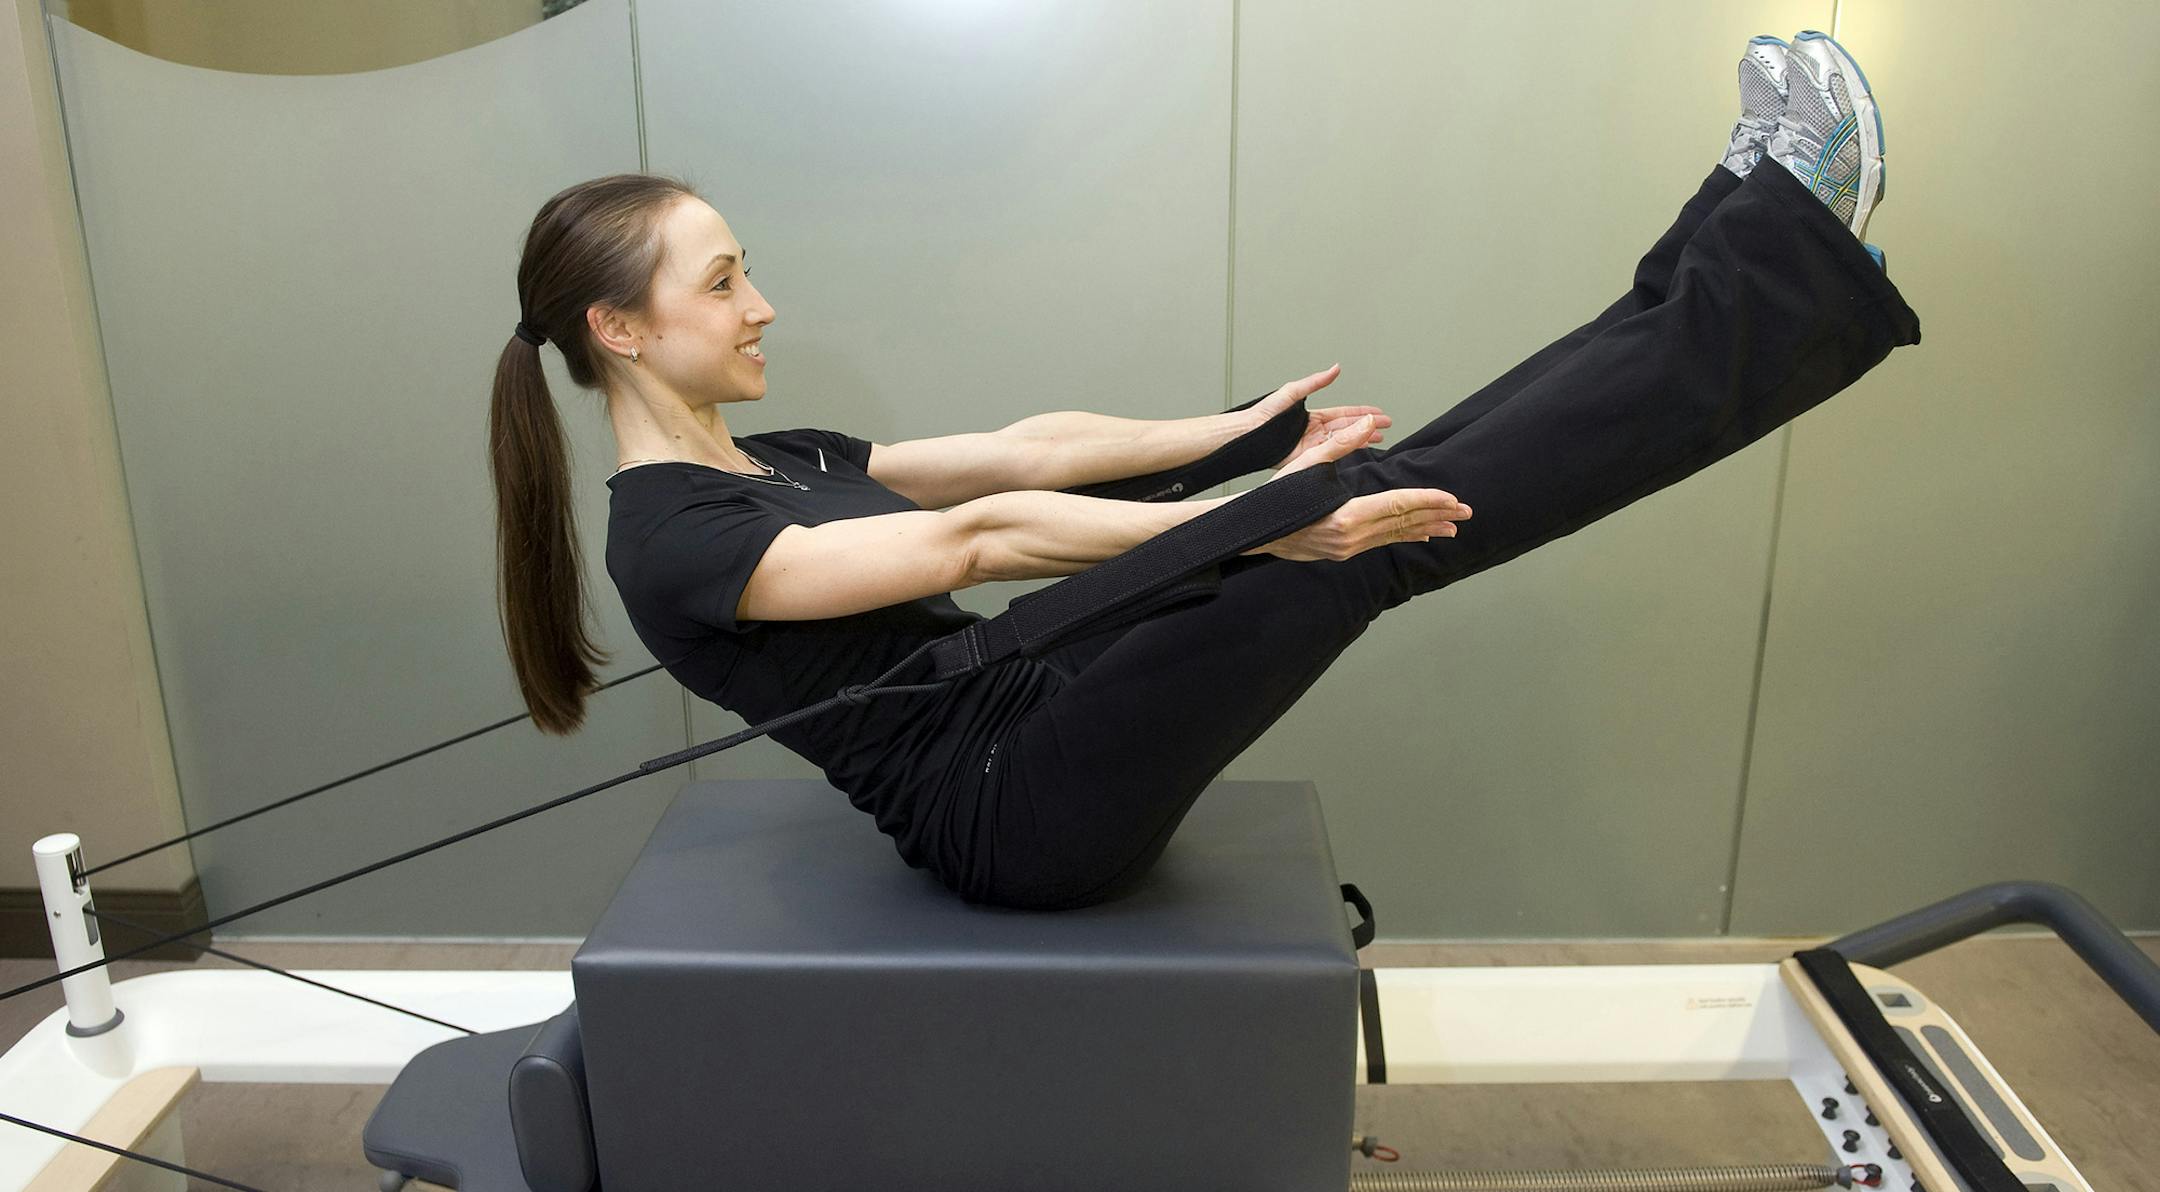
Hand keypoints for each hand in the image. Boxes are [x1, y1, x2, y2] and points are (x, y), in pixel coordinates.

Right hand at [1242, 413, 1470, 562]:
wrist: (1252, 529)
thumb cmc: (1276, 493)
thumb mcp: (1307, 463)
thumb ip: (1340, 444)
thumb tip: (1368, 422)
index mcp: (1345, 516)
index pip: (1398, 505)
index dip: (1428, 500)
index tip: (1453, 498)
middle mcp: (1351, 537)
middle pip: (1403, 523)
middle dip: (1437, 516)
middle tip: (1467, 513)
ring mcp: (1347, 548)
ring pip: (1395, 536)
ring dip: (1424, 529)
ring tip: (1452, 527)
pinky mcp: (1342, 552)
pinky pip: (1381, 542)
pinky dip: (1402, 535)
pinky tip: (1418, 535)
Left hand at [1246, 364, 1393, 470]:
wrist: (1249, 435)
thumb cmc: (1264, 415)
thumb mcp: (1292, 392)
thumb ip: (1315, 382)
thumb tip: (1334, 369)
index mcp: (1314, 417)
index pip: (1344, 414)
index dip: (1362, 413)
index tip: (1378, 413)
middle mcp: (1316, 431)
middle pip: (1348, 428)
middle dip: (1368, 426)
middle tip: (1387, 425)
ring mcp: (1314, 446)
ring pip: (1344, 442)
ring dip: (1362, 440)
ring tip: (1380, 438)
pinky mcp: (1308, 459)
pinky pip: (1332, 455)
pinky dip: (1347, 453)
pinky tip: (1360, 451)